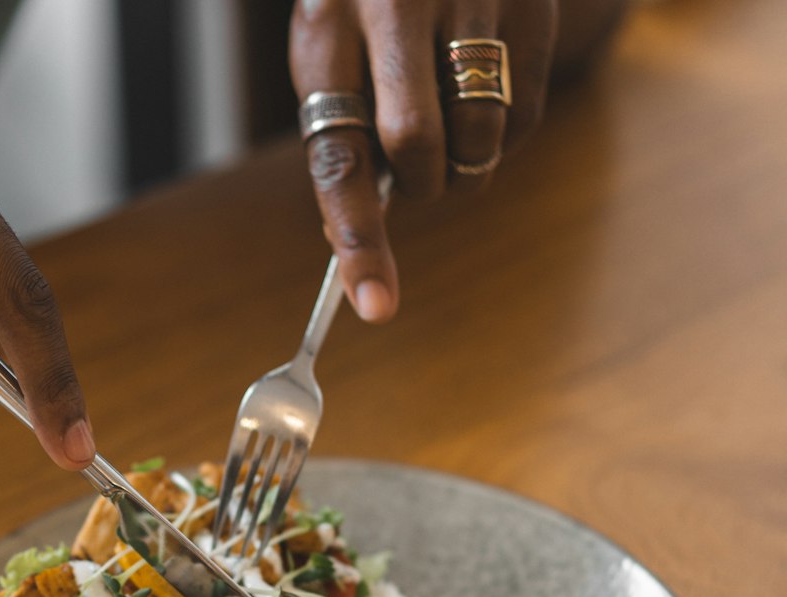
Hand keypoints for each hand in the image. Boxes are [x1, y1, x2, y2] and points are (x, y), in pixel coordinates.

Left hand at [289, 0, 622, 322]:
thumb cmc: (367, 0)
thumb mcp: (332, 46)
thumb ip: (341, 133)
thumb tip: (351, 239)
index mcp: (326, 23)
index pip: (338, 155)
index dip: (357, 239)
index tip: (376, 306)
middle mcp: (395, 0)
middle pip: (418, 148)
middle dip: (420, 183)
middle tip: (416, 165)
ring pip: (481, 137)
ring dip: (465, 163)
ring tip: (450, 117)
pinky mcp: (530, 1)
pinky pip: (528, 115)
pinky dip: (505, 130)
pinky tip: (484, 84)